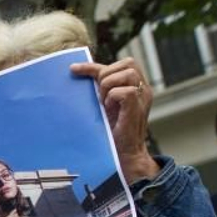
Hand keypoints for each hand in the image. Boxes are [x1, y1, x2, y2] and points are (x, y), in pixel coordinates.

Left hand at [70, 58, 157, 183]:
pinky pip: (124, 91)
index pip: (119, 64)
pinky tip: (109, 110)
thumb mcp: (103, 106)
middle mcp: (143, 88)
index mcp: (136, 86)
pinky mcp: (138, 107)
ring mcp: (144, 97)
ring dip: (109, 86)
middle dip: (106, 75)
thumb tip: (77, 73)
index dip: (95, 66)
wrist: (123, 154)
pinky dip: (112, 98)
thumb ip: (99, 90)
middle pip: (128, 63)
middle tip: (98, 97)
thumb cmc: (111, 132)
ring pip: (127, 73)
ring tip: (104, 104)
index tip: (73, 70)